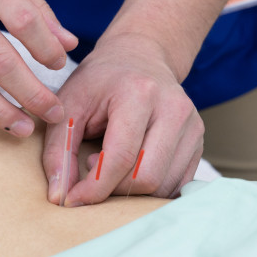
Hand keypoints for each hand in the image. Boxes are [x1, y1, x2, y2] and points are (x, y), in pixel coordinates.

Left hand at [43, 34, 203, 204]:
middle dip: (113, 190)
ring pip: (163, 185)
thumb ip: (59, 150)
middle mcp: (173, 108)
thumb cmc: (99, 82)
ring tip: (112, 165)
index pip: (120, 158)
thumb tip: (60, 196)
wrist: (139, 57)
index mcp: (139, 93)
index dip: (94, 188)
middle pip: (146, 177)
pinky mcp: (198, 141)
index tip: (72, 198)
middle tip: (93, 171)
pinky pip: (176, 184)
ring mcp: (192, 125)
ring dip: (131, 191)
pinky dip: (149, 189)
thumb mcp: (69, 106)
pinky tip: (131, 168)